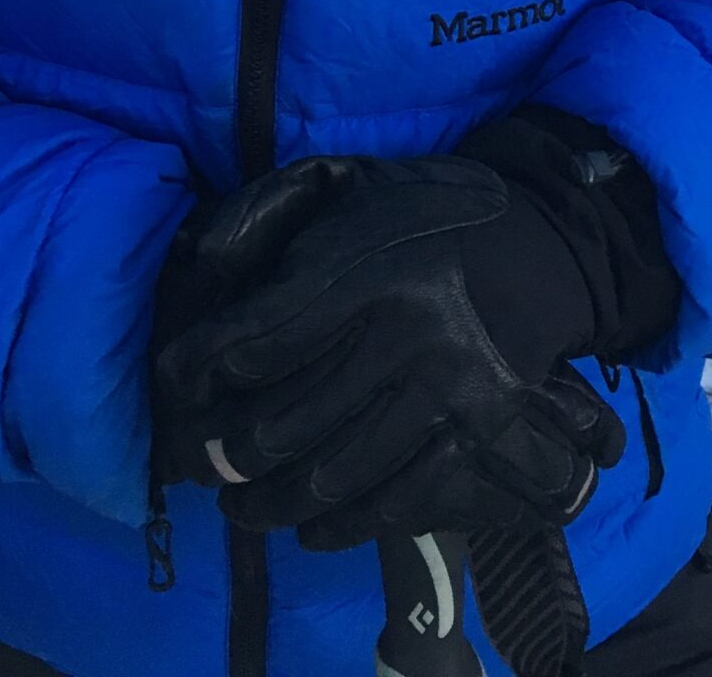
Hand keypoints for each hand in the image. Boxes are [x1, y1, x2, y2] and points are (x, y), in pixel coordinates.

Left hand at [153, 155, 624, 545]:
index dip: (205, 368)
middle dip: (228, 452)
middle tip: (200, 464)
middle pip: (288, 421)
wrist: (535, 250)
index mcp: (371, 265)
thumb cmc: (416, 216)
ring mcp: (450, 392)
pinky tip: (306, 524)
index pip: (262, 338)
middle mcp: (411, 332)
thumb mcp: (343, 184)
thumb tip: (203, 262)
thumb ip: (270, 210)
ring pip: (334, 475)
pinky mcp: (480, 436)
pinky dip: (339, 526)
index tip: (176, 385)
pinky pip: (394, 503)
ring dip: (272, 503)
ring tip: (239, 504)